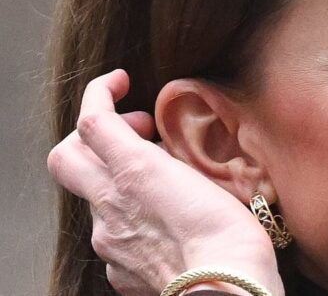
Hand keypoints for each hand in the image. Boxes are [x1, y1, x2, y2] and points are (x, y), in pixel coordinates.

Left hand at [47, 70, 284, 295]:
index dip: (101, 92)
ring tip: (162, 181)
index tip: (121, 83)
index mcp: (134, 172)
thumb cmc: (231, 237)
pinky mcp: (119, 270)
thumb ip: (178, 160)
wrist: (226, 290)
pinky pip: (112, 234)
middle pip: (66, 156)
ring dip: (119, 179)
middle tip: (135, 130)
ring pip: (94, 196)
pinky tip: (163, 223)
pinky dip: (130, 219)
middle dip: (93, 133)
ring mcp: (109, 240)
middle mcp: (110, 204)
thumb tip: (166, 153)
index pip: (92, 119)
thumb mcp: (211, 178)